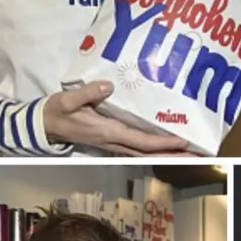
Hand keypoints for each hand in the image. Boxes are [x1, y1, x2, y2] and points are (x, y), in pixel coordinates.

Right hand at [43, 81, 192, 155]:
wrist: (43, 125)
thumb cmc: (56, 112)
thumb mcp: (67, 99)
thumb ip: (88, 93)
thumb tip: (109, 85)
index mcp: (107, 132)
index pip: (140, 142)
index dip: (162, 143)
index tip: (181, 142)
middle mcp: (115, 142)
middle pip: (149, 153)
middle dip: (173, 155)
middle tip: (197, 153)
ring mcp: (115, 143)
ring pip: (146, 152)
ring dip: (167, 153)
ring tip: (190, 151)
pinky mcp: (114, 139)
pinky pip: (140, 147)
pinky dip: (156, 148)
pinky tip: (169, 144)